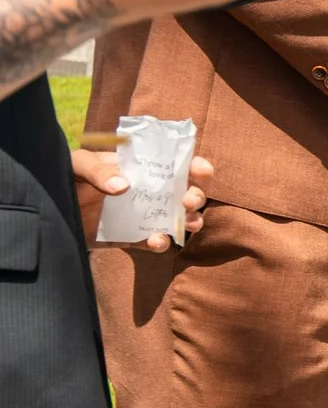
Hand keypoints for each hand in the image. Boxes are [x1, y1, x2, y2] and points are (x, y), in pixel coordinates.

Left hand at [75, 147, 212, 250]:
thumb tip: (124, 187)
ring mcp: (140, 216)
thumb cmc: (63, 177)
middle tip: (188, 200)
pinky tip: (156, 241)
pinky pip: (152, 242)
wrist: (46, 210)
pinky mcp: (129, 238)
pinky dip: (160, 243)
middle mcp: (147, 192)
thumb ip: (98, 170)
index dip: (195, 166)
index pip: (176, 164)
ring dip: (190, 220)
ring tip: (188, 222)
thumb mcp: (77, 164)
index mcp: (140, 169)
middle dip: (197, 196)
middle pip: (185, 192)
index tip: (201, 170)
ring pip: (179, 219)